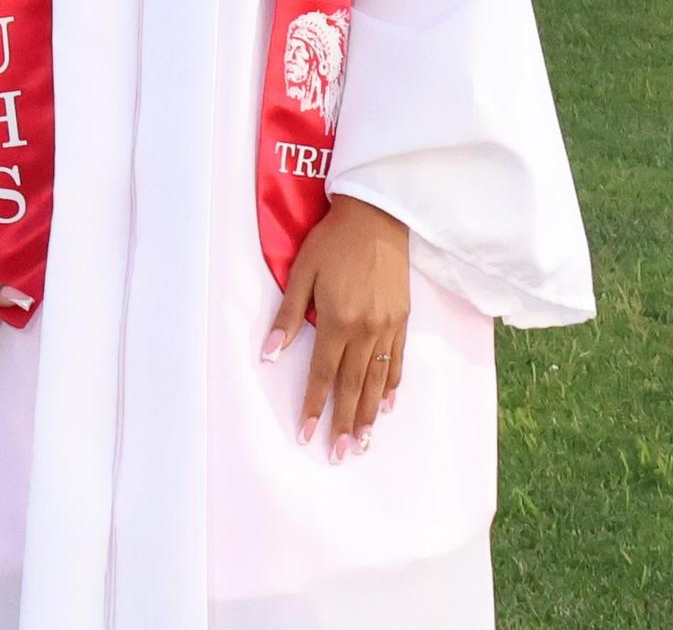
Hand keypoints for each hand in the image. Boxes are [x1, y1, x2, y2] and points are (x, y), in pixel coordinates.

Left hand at [265, 195, 408, 461]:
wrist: (376, 217)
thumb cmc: (331, 242)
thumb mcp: (301, 273)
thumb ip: (288, 317)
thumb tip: (270, 355)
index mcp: (338, 321)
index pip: (323, 375)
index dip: (314, 406)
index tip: (307, 435)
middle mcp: (365, 331)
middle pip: (353, 387)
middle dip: (344, 424)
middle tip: (340, 456)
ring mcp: (388, 327)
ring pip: (377, 381)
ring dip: (369, 415)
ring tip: (363, 443)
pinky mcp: (402, 319)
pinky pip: (397, 361)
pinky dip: (391, 386)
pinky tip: (386, 406)